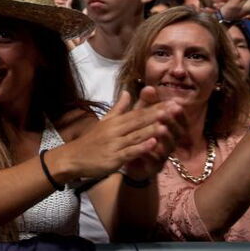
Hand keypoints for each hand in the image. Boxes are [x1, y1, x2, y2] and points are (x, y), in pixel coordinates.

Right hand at [56, 92, 185, 180]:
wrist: (73, 158)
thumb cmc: (91, 141)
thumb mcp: (104, 122)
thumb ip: (118, 108)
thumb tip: (127, 92)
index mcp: (115, 121)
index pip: (138, 111)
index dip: (156, 106)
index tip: (173, 101)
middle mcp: (116, 130)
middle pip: (139, 120)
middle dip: (158, 114)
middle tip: (176, 107)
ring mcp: (115, 144)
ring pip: (136, 135)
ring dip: (152, 129)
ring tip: (167, 122)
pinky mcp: (114, 158)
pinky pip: (130, 152)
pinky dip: (142, 147)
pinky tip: (153, 144)